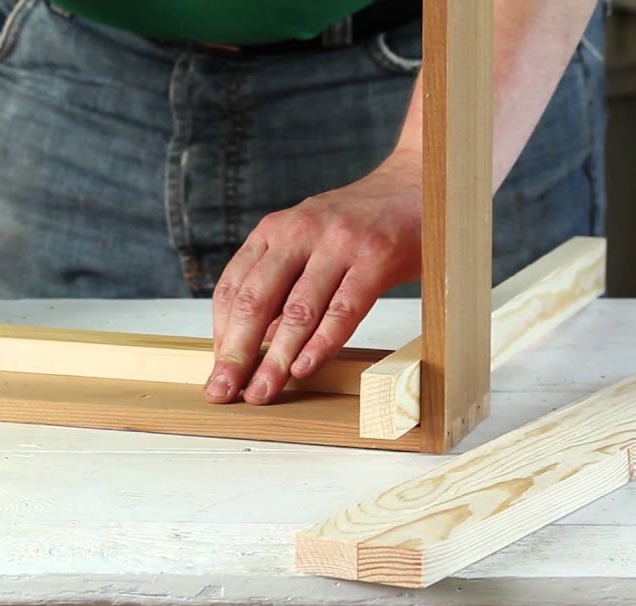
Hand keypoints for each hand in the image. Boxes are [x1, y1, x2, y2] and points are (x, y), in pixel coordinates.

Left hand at [205, 151, 422, 404]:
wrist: (419, 183)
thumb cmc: (360, 224)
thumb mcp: (307, 242)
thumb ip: (281, 283)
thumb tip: (256, 342)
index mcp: (274, 230)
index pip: (233, 288)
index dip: (220, 334)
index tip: (216, 370)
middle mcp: (299, 232)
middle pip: (254, 302)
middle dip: (236, 353)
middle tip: (224, 391)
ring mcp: (338, 243)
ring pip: (296, 311)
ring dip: (275, 359)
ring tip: (261, 393)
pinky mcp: (376, 257)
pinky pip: (342, 309)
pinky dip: (320, 343)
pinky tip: (303, 368)